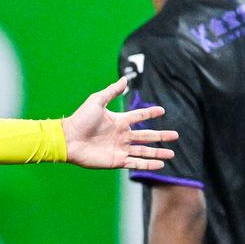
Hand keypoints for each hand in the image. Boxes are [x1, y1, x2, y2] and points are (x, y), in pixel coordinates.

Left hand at [61, 75, 176, 170]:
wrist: (69, 139)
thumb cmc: (80, 119)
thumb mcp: (97, 101)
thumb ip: (112, 91)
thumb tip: (125, 79)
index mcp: (119, 121)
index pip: (139, 116)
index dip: (150, 114)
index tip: (162, 111)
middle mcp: (122, 135)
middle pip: (146, 136)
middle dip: (161, 136)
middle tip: (175, 135)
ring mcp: (120, 149)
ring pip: (144, 151)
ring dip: (158, 153)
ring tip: (171, 154)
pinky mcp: (116, 161)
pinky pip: (135, 163)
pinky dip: (148, 164)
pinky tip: (159, 164)